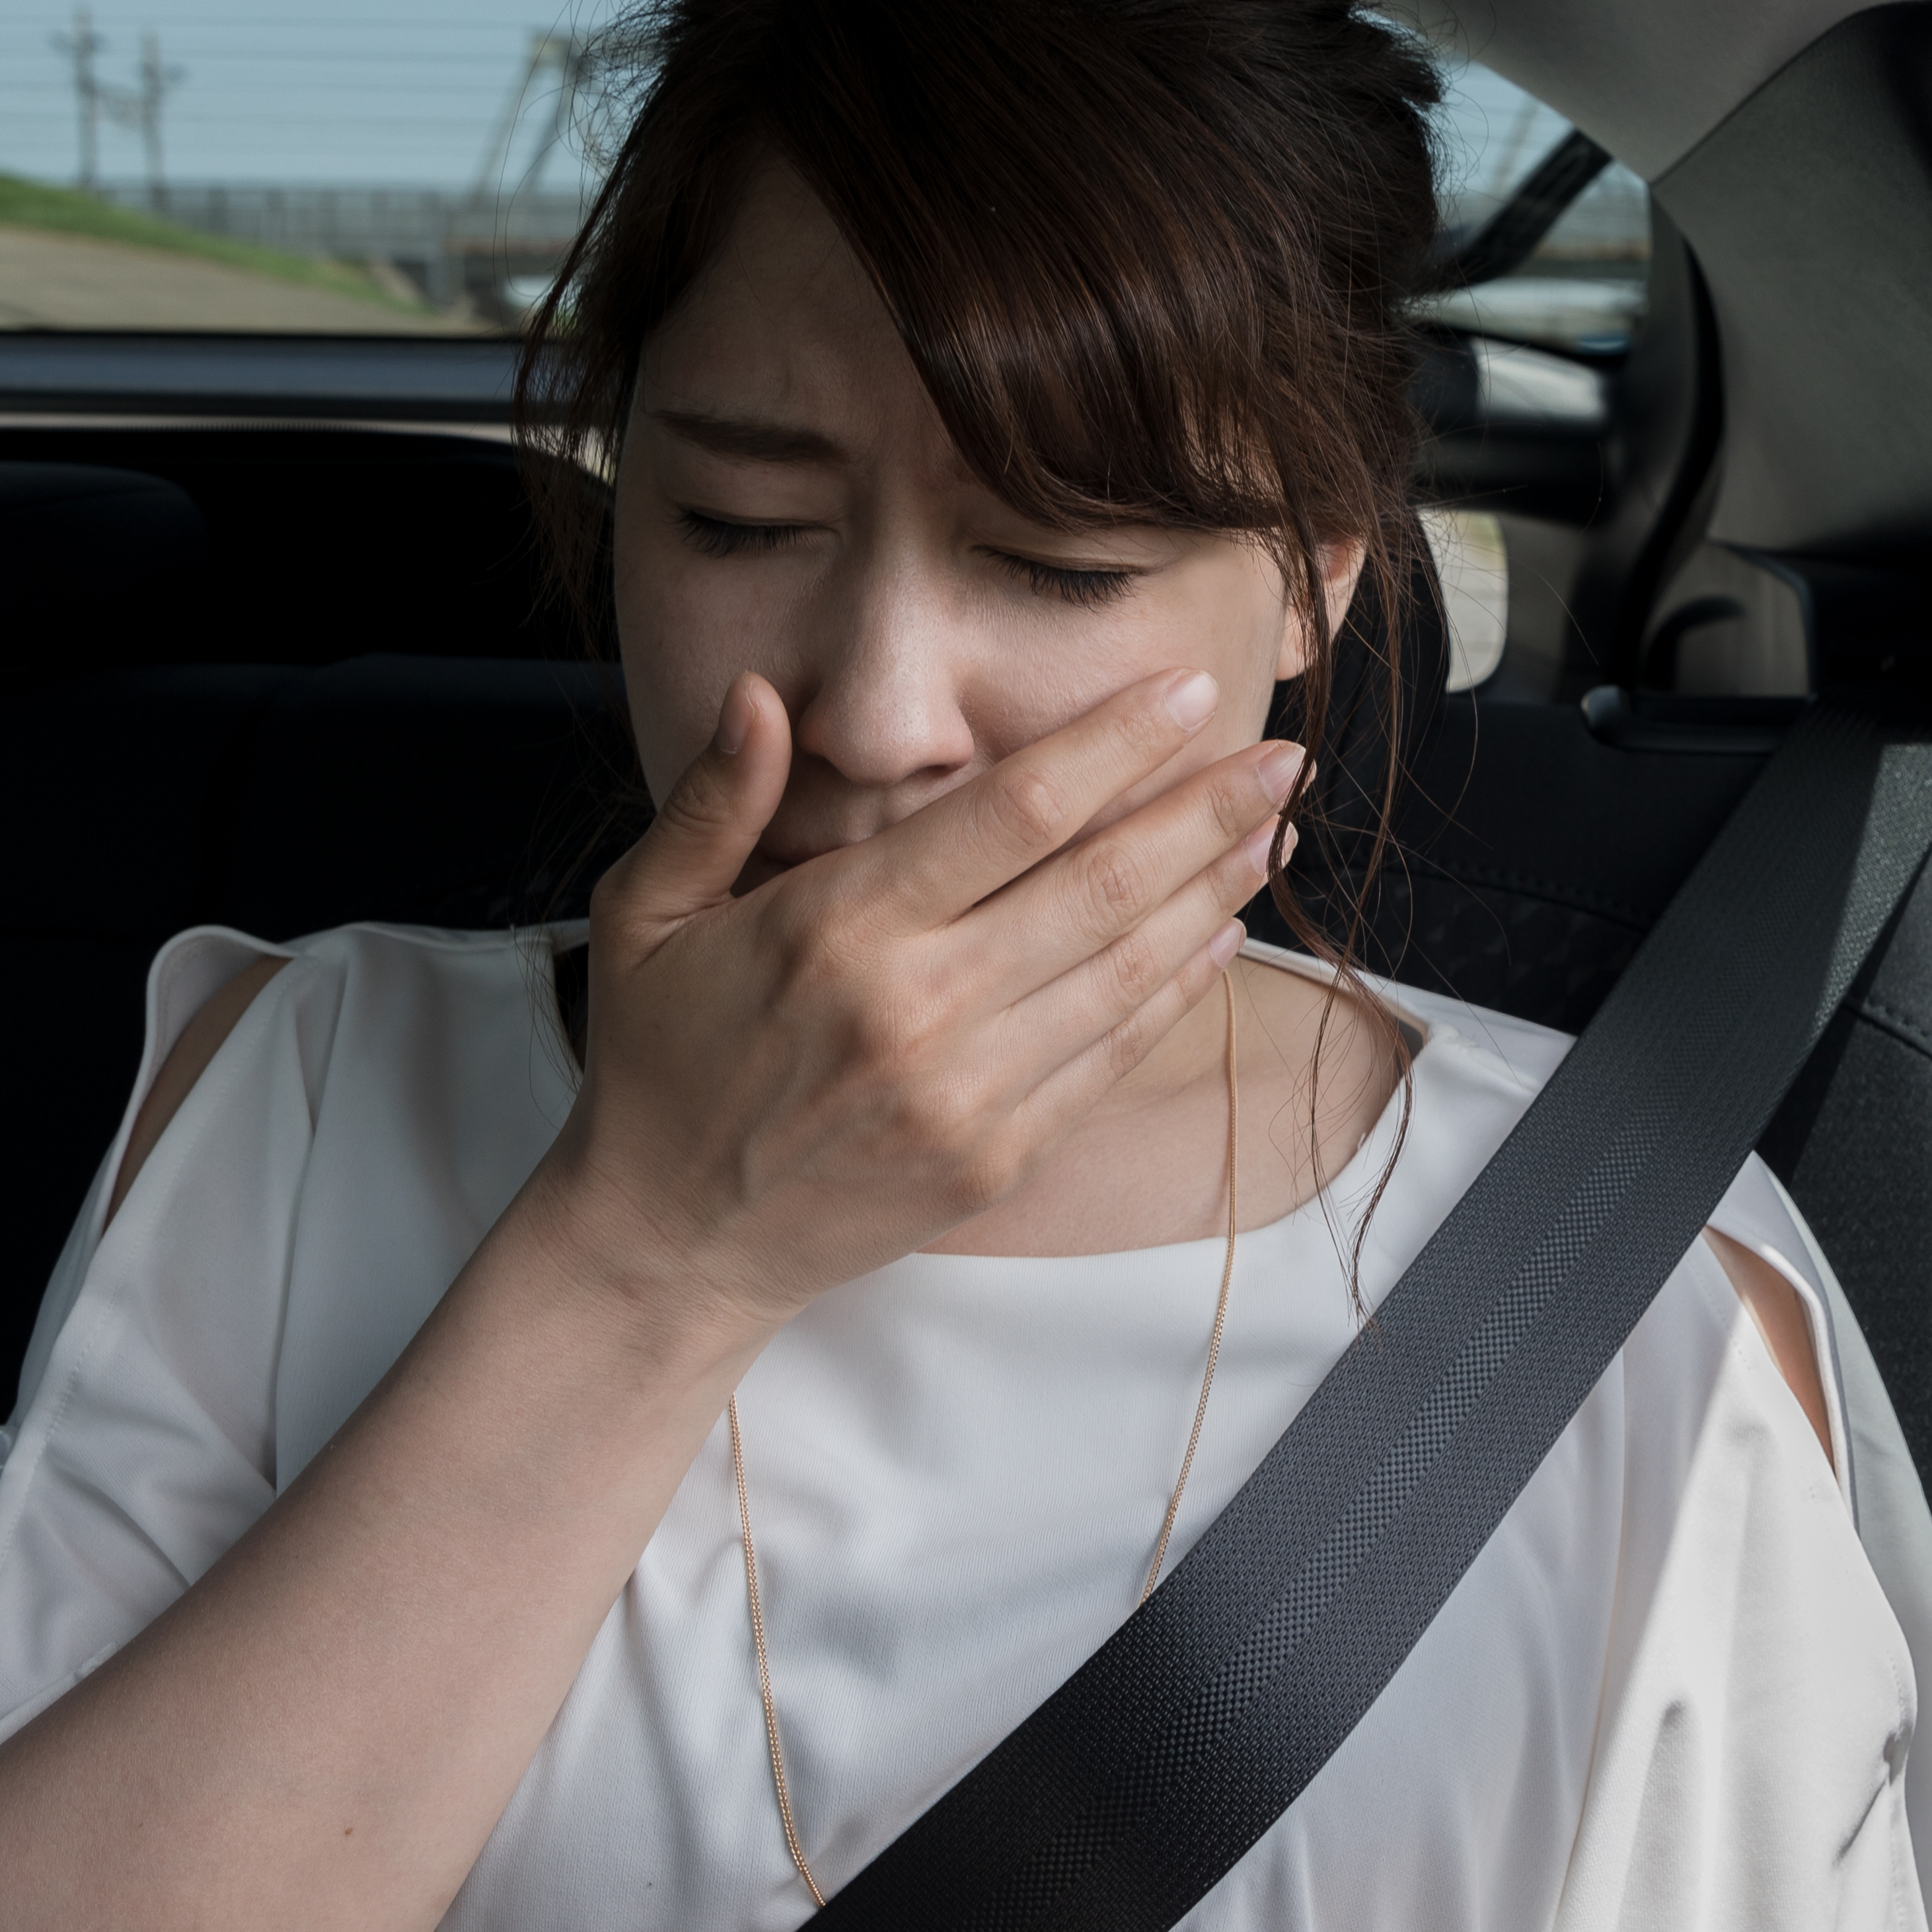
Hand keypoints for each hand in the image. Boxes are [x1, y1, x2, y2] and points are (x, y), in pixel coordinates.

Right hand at [540, 666, 1294, 1335]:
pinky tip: (1220, 935)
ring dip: (1214, 894)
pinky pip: (1112, 1055)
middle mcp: (919, 1006)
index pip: (1015, 810)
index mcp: (839, 925)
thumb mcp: (646, 913)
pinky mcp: (997, 1155)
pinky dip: (1176, 991)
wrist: (670, 1241)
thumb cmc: (660, 1061)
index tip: (1188, 690)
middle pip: (1102, 883)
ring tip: (1273, 832)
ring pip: (1127, 970)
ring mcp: (968, 1091)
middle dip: (1207, 811)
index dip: (1115, 744)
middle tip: (1285, 757)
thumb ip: (714, 799)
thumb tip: (762, 694)